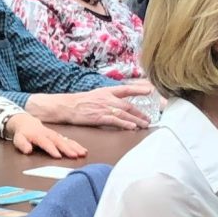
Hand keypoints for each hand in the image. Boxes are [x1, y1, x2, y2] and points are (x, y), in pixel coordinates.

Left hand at [7, 113, 86, 158]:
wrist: (27, 123)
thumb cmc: (23, 134)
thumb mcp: (18, 139)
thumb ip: (22, 145)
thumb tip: (28, 150)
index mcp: (38, 136)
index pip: (46, 143)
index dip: (52, 149)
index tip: (58, 156)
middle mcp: (49, 135)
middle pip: (59, 142)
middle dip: (67, 149)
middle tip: (75, 156)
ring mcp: (55, 135)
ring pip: (66, 140)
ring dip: (75, 147)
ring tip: (82, 153)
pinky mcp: (59, 136)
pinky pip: (69, 140)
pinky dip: (76, 145)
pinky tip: (83, 150)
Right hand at [26, 86, 150, 129]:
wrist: (66, 106)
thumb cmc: (79, 102)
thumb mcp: (95, 95)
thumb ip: (108, 98)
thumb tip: (119, 105)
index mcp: (106, 91)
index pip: (126, 89)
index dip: (139, 89)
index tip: (150, 90)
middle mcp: (107, 98)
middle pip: (129, 105)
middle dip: (141, 112)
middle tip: (150, 118)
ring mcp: (104, 107)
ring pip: (125, 114)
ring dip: (136, 120)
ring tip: (145, 125)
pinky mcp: (99, 117)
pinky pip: (115, 121)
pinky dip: (125, 124)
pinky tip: (132, 127)